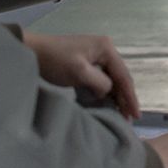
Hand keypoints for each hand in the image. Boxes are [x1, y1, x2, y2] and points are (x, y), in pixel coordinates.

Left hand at [20, 32, 138, 120]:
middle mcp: (105, 50)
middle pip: (120, 77)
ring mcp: (95, 56)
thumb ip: (100, 83)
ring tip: (122, 115)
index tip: (135, 115)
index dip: (130, 97)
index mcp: (106, 48)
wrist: (32, 52)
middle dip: (126, 98)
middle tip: (131, 119)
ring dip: (117, 96)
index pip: (123, 76)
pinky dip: (106, 92)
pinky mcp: (86, 63)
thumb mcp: (79, 72)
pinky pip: (102, 80)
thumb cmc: (55, 60)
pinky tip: (109, 103)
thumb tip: (109, 93)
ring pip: (112, 79)